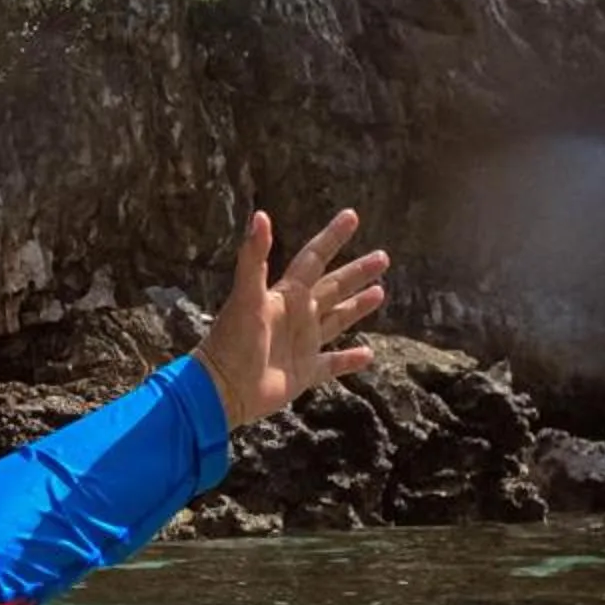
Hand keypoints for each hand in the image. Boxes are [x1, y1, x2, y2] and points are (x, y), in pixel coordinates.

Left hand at [195, 208, 386, 428]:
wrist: (221, 389)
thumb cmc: (232, 341)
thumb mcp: (246, 297)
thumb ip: (254, 258)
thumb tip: (259, 215)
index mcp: (285, 295)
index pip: (314, 259)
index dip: (332, 237)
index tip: (351, 216)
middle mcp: (296, 316)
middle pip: (332, 287)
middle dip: (356, 272)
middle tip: (383, 256)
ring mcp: (301, 344)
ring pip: (337, 320)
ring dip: (357, 307)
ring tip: (381, 292)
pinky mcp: (304, 373)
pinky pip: (333, 364)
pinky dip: (350, 360)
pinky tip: (369, 355)